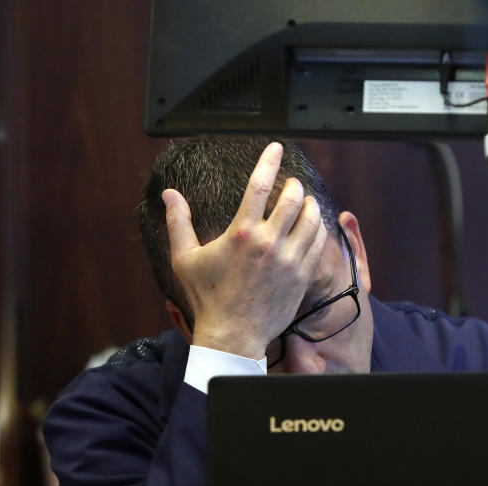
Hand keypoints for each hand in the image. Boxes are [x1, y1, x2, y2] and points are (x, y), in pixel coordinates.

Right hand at [162, 142, 328, 359]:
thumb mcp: (185, 259)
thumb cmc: (207, 298)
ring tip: (304, 201)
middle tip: (290, 183)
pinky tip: (313, 225)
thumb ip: (178, 222)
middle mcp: (268, 243)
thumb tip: (170, 194)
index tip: (276, 146)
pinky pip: (317, 242)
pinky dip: (317, 228)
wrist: (233, 335)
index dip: (269, 161)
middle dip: (292, 185)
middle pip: (292, 199)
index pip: (259, 185)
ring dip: (309, 204)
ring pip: (311, 219)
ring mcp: (289, 260)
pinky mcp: (301, 276)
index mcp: (241, 233)